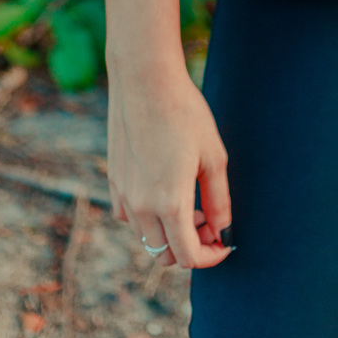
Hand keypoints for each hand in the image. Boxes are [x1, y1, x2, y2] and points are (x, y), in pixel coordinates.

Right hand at [106, 59, 233, 269]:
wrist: (145, 81)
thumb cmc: (185, 113)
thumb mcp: (213, 156)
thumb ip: (219, 201)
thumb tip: (223, 232)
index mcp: (170, 204)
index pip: (189, 256)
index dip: (211, 256)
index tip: (223, 243)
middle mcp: (141, 208)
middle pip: (165, 255)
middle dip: (191, 246)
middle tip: (208, 218)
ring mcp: (124, 195)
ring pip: (147, 238)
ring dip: (169, 232)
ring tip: (189, 199)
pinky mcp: (113, 181)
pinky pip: (130, 217)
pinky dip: (148, 217)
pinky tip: (163, 188)